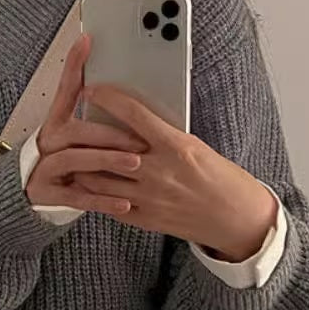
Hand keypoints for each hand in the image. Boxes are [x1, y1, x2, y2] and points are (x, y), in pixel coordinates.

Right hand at [25, 36, 147, 218]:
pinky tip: (125, 203)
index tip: (87, 41)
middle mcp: (47, 143)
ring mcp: (44, 169)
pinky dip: (102, 200)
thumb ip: (96, 117)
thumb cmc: (63, 161)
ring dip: (106, 160)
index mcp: (56, 124)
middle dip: (109, 134)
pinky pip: (77, 197)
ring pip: (75, 160)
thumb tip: (129, 94)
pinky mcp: (48, 194)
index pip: (65, 90)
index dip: (73, 66)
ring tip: (135, 164)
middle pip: (75, 131)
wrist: (25, 194)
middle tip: (141, 139)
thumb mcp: (75, 136)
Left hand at [73, 85, 278, 261]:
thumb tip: (135, 122)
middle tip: (71, 125)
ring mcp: (149, 198)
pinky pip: (109, 205)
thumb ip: (164, 137)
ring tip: (74, 157)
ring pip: (99, 180)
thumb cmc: (221, 178)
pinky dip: (95, 193)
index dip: (108, 98)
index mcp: (176, 146)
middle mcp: (159, 172)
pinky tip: (88, 184)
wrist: (237, 219)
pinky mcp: (145, 219)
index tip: (92, 90)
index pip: (133, 114)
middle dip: (84, 136)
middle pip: (107, 149)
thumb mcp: (196, 147)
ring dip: (83, 167)